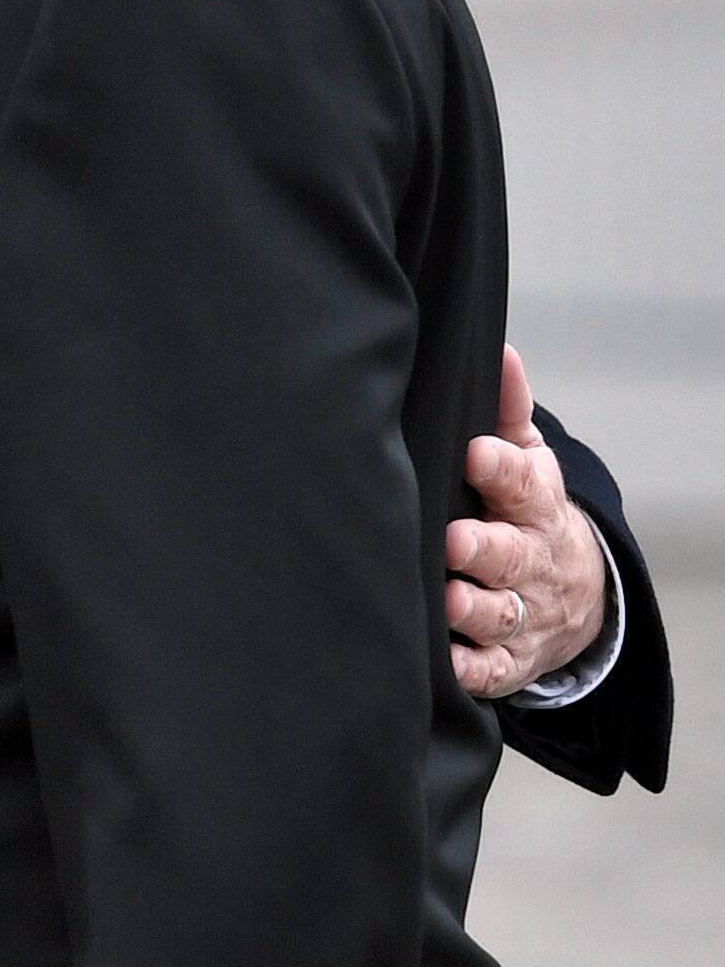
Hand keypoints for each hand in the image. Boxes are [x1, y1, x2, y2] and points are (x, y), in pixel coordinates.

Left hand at [445, 344, 607, 698]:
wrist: (573, 594)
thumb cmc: (528, 511)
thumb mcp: (530, 458)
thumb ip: (509, 410)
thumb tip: (499, 348)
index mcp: (532, 505)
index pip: (519, 482)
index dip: (499, 468)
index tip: (475, 453)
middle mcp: (530, 560)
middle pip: (510, 555)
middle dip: (485, 549)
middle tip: (456, 540)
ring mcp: (523, 611)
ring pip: (500, 614)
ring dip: (475, 609)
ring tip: (448, 599)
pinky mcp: (509, 658)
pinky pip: (491, 669)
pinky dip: (471, 669)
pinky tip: (445, 660)